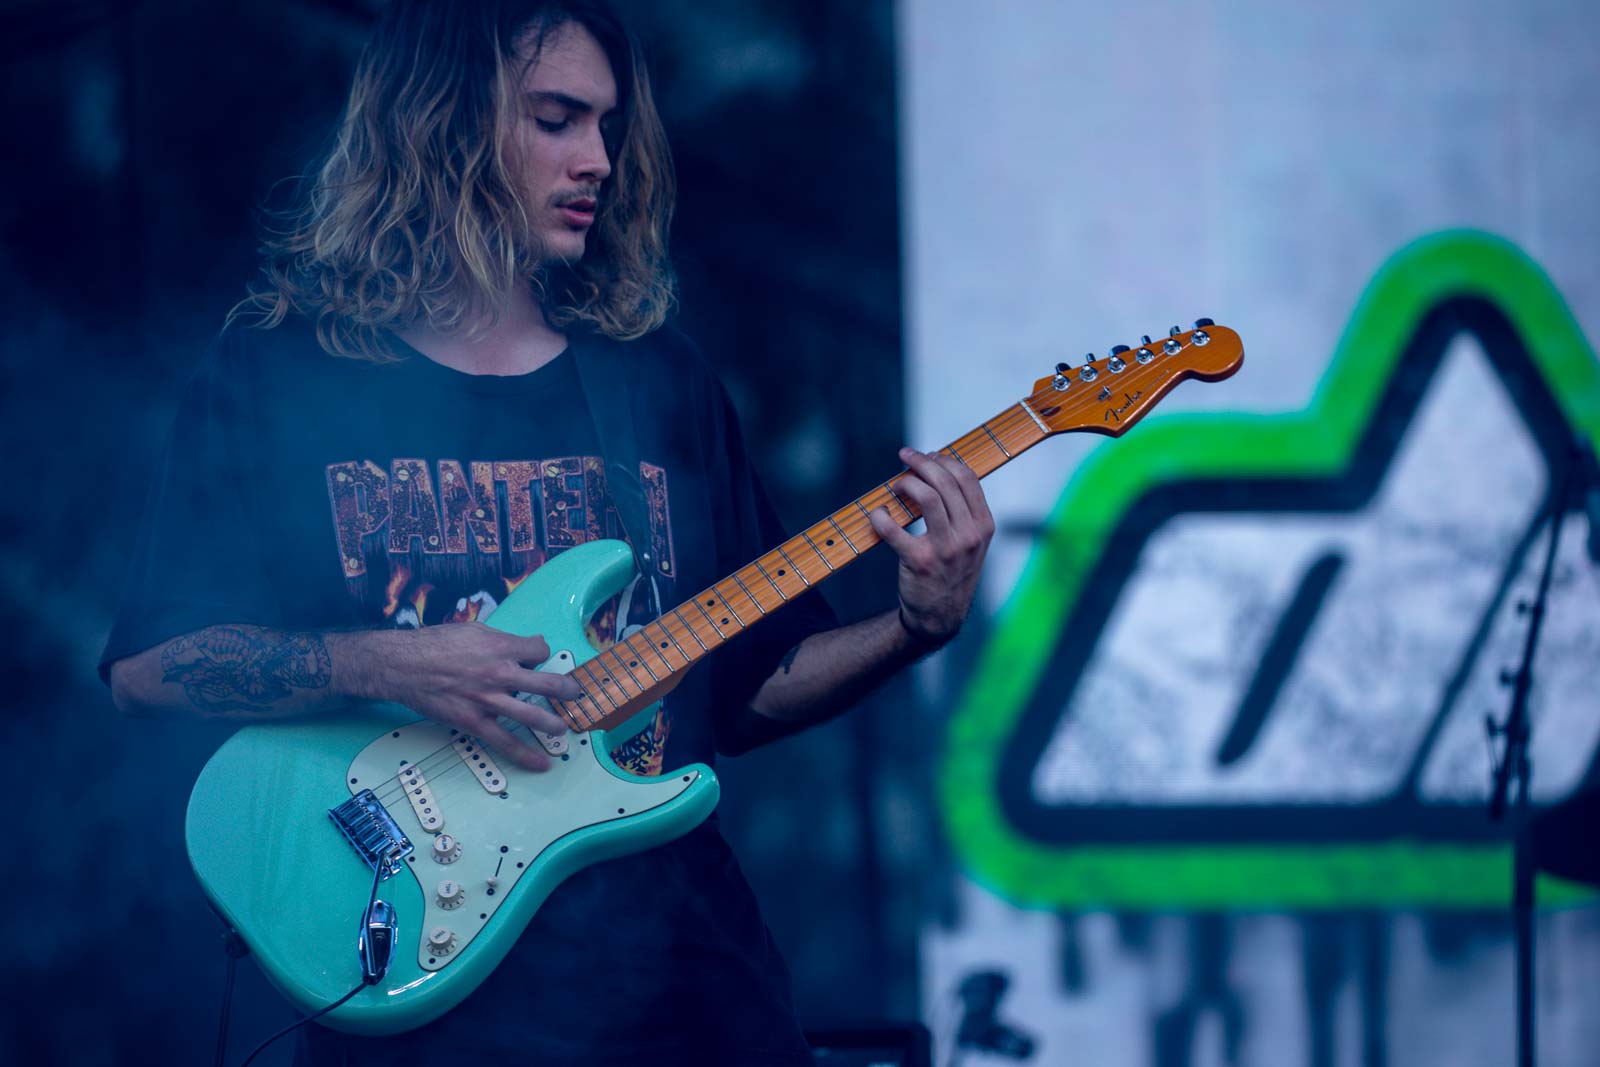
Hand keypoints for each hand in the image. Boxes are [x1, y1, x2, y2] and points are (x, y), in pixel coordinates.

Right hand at [361, 622, 581, 770]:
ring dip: (554, 724)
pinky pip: (505, 742)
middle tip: (575, 694)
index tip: (538, 659)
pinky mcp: (474, 722)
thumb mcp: (474, 629)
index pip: (539, 651)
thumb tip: (530, 643)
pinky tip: (542, 764)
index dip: (541, 653)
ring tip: (563, 728)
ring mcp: (489, 700)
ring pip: (533, 716)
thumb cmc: (436, 643)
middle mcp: (501, 673)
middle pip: (548, 684)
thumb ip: (503, 638)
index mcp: (501, 647)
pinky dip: (525, 755)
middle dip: (567, 690)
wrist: (403, 665)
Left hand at [867, 447, 994, 646]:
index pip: (967, 478)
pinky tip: (877, 514)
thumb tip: (936, 469)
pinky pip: (895, 529)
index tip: (927, 454)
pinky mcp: (919, 562)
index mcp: (983, 526)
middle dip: (922, 462)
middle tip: (905, 457)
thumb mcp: (971, 542)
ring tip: (896, 485)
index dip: (944, 459)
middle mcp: (969, 536)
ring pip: (928, 498)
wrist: (940, 615)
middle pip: (946, 482)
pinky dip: (881, 517)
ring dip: (907, 482)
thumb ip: (962, 510)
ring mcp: (946, 549)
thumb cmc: (951, 571)